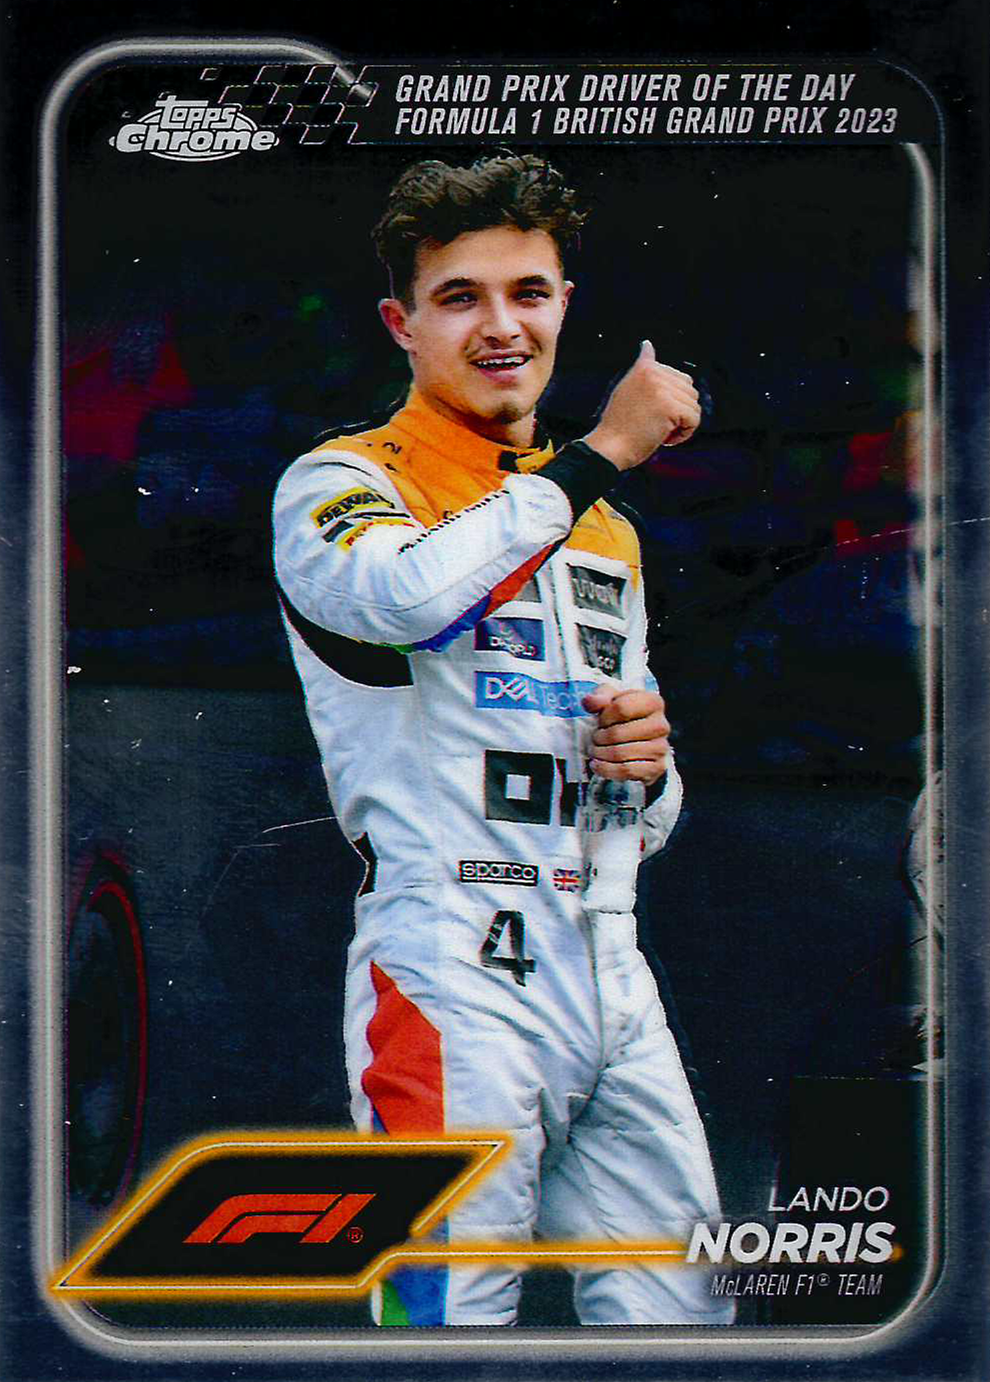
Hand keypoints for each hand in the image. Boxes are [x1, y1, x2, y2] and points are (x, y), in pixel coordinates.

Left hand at [582, 685, 670, 785]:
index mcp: (653, 702)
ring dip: (600, 754)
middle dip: (599, 737)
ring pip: (620, 754)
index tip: (601, 720)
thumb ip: (600, 696)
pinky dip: (606, 769)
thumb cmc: (621, 716)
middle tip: (595, 738)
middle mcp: (661, 725)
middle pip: (618, 734)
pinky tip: (597, 764)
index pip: (621, 708)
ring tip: (596, 750)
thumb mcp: (610, 699)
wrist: (636, 741)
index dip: (604, 716)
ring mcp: (661, 748)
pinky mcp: (656, 768)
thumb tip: (590, 701)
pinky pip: (626, 771)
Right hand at [583, 340, 700, 470]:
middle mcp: (653, 373)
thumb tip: (647, 344)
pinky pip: (694, 419)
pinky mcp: (670, 407)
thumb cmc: (618, 425)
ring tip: (660, 430)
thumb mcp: (627, 386)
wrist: (610, 447)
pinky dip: (685, 434)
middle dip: (679, 411)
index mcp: (645, 367)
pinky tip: (666, 438)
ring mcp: (662, 389)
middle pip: (690, 391)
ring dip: (682, 424)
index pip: (680, 378)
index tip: (653, 412)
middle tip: (657, 423)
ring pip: (694, 406)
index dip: (672, 400)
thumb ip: (642, 367)